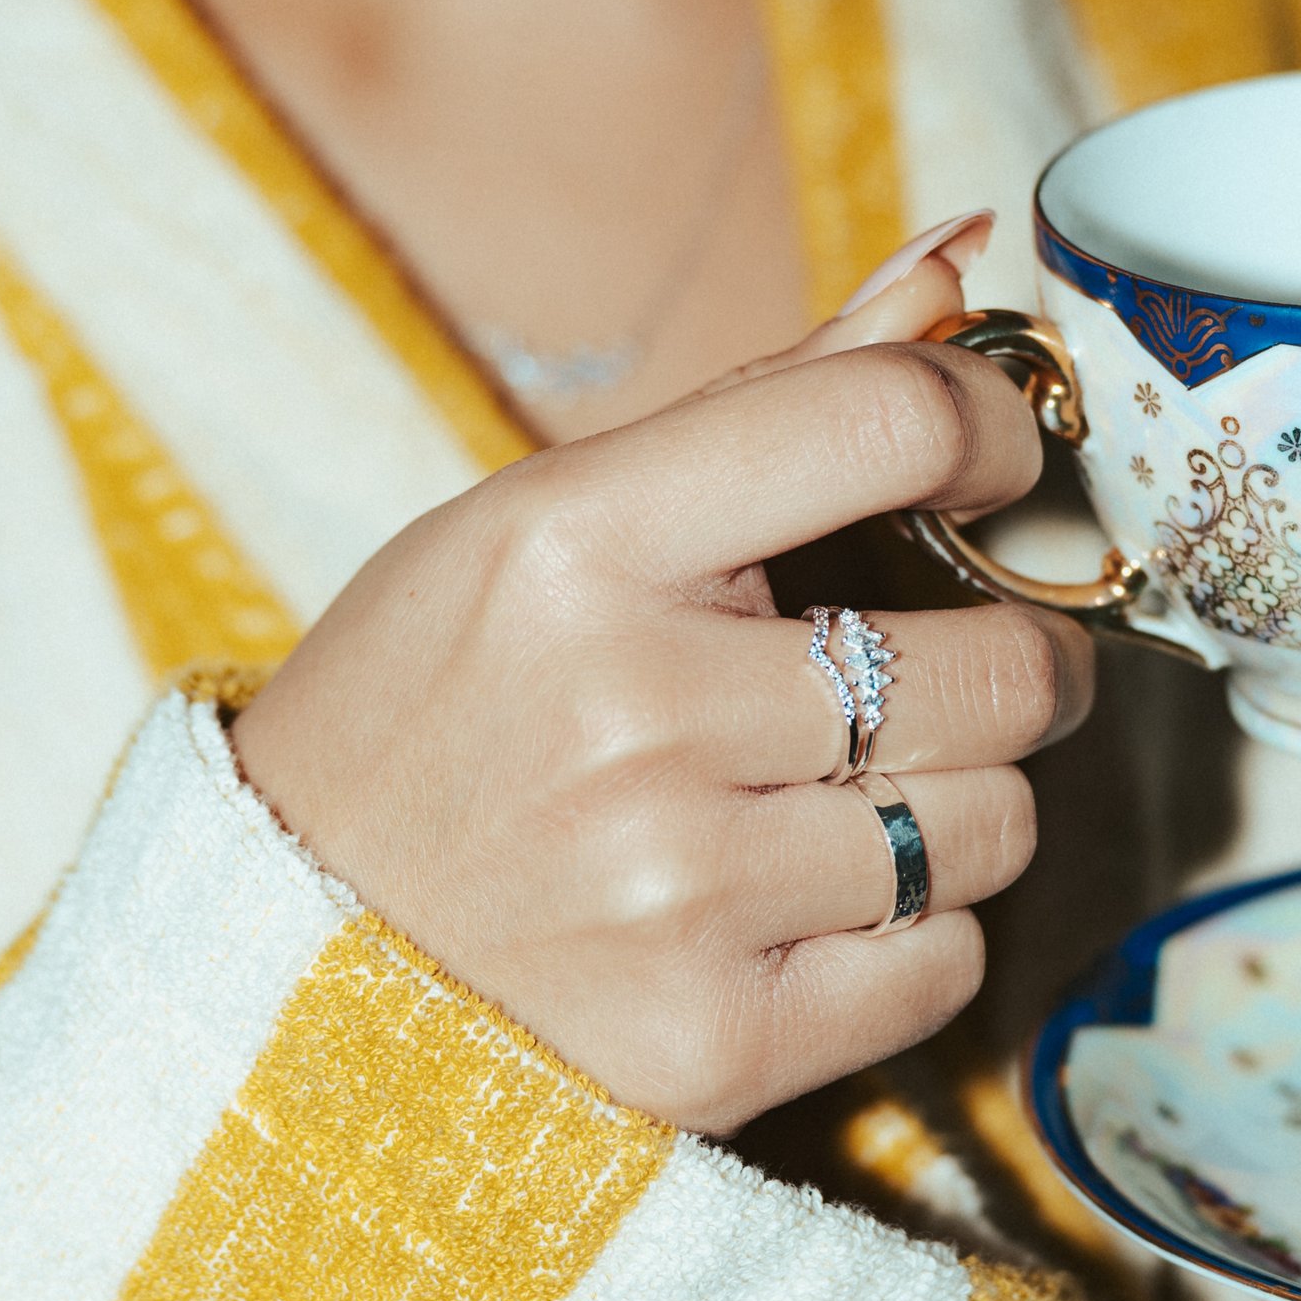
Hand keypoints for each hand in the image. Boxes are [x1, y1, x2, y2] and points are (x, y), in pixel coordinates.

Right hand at [231, 228, 1091, 1135]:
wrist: (282, 953)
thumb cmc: (444, 703)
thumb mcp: (551, 518)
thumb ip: (777, 394)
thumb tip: (964, 254)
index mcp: (577, 543)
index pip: (886, 425)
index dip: (992, 430)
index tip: (995, 461)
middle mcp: (630, 715)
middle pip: (992, 666)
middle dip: (1019, 657)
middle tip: (971, 661)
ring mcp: (671, 893)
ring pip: (989, 826)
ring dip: (957, 804)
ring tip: (849, 794)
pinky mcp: (709, 1045)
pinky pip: (945, 965)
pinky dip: (909, 935)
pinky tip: (804, 905)